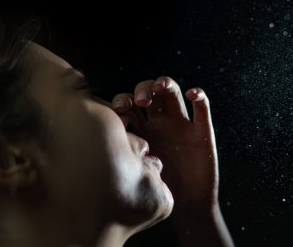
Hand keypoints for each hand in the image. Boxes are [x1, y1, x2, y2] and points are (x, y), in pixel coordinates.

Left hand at [111, 76, 218, 217]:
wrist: (188, 208)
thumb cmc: (158, 192)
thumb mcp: (132, 173)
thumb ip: (118, 159)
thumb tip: (89, 150)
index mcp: (140, 130)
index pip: (129, 104)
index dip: (123, 101)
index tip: (117, 110)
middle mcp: (159, 122)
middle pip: (149, 92)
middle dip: (143, 90)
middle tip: (139, 101)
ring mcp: (181, 124)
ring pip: (173, 93)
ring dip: (166, 84)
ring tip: (160, 87)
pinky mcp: (202, 131)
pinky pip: (202, 108)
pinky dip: (199, 96)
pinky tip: (191, 94)